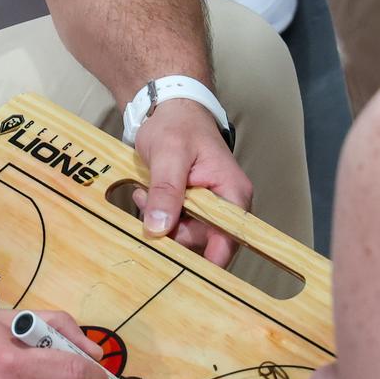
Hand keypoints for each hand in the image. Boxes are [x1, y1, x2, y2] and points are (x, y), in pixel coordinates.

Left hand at [130, 98, 251, 266]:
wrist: (170, 109)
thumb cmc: (178, 125)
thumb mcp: (169, 155)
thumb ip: (166, 190)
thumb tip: (159, 227)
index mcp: (232, 193)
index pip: (229, 239)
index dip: (211, 259)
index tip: (184, 270)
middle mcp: (226, 205)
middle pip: (201, 240)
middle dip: (171, 228)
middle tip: (148, 200)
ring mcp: (208, 207)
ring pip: (183, 233)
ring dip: (160, 219)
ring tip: (147, 190)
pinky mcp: (191, 206)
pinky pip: (174, 223)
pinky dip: (157, 212)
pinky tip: (148, 192)